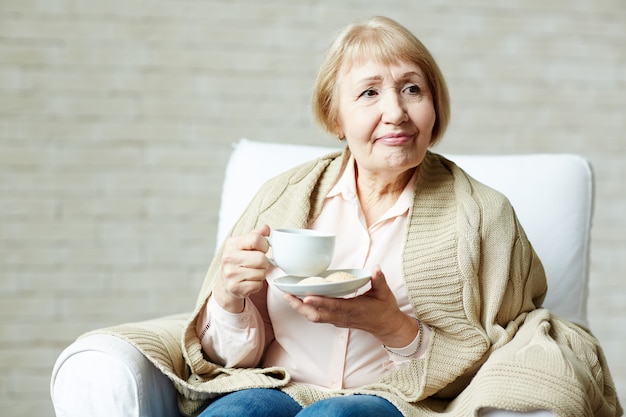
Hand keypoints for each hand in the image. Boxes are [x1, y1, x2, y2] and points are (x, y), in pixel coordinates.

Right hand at [214, 225, 270, 312]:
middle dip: (264, 262)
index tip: (261, 249)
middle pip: (261, 258)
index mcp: (232, 243)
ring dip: (261, 273)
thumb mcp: (244, 244)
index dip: (264, 245)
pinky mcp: (235, 287)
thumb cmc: (239, 260)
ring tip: (252, 272)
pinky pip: (258, 285)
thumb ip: (256, 235)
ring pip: (261, 273)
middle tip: (257, 263)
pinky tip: (249, 281)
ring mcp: (231, 274)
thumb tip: (266, 228)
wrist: (226, 282)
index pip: (256, 239)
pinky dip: (257, 284)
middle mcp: (228, 258)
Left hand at [284, 265, 418, 347]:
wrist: (386, 326)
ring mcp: (338, 320)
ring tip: (289, 296)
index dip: (319, 303)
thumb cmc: (384, 308)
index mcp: (354, 309)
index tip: (306, 297)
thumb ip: (379, 280)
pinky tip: (299, 300)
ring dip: (301, 309)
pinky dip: (307, 310)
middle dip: (301, 307)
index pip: (334, 306)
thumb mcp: (384, 293)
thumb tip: (375, 268)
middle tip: (288, 295)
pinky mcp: (335, 320)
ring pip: (315, 317)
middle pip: (317, 315)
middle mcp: (343, 317)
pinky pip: (318, 317)